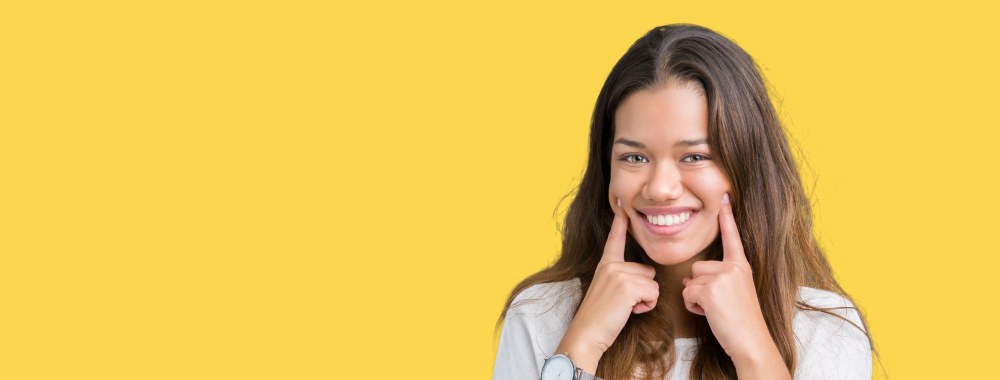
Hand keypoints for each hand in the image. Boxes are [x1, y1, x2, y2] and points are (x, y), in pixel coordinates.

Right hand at [555, 198, 658, 372]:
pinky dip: (647, 306)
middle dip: (643, 290)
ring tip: (625, 308)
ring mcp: (618, 273)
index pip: (615, 239)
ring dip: (646, 299)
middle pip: (648, 271)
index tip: (621, 202)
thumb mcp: (607, 292)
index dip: (620, 222)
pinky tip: (630, 311)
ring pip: (653, 283)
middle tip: (623, 304)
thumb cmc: (598, 319)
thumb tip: (645, 278)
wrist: (586, 334)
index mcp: (605, 265)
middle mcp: (611, 265)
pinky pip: (653, 293)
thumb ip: (621, 279)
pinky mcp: (627, 285)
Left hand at [681, 193, 772, 358]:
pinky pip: (687, 293)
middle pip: (696, 267)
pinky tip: (710, 314)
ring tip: (715, 310)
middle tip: (718, 304)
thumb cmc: (741, 322)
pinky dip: (693, 307)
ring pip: (690, 280)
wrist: (751, 342)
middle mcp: (733, 268)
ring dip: (695, 297)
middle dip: (699, 287)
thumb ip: (719, 278)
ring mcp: (722, 278)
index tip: (724, 194)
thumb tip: (691, 276)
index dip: (727, 217)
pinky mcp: (711, 290)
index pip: (732, 237)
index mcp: (741, 266)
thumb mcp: (737, 293)